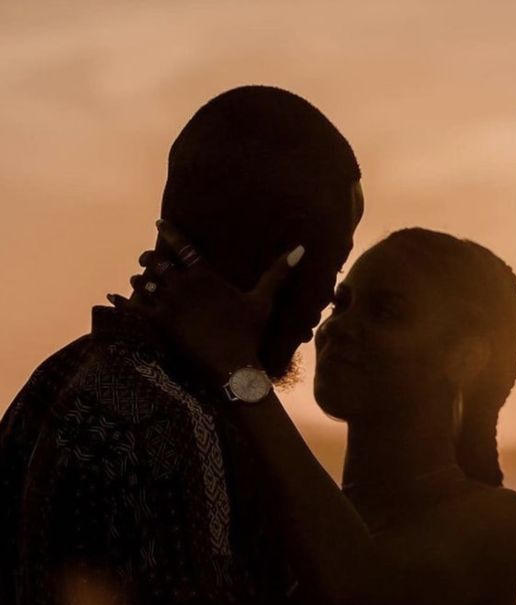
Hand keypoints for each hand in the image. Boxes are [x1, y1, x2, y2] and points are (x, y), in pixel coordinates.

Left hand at [112, 219, 304, 383]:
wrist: (233, 367)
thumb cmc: (249, 334)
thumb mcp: (263, 301)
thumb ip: (277, 272)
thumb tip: (300, 248)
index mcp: (206, 276)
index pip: (183, 245)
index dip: (169, 232)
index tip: (160, 224)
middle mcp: (183, 286)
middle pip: (156, 262)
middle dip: (149, 259)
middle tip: (146, 260)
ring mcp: (169, 305)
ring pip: (142, 283)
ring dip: (138, 280)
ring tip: (136, 281)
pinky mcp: (158, 325)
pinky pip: (133, 308)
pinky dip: (121, 302)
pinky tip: (112, 298)